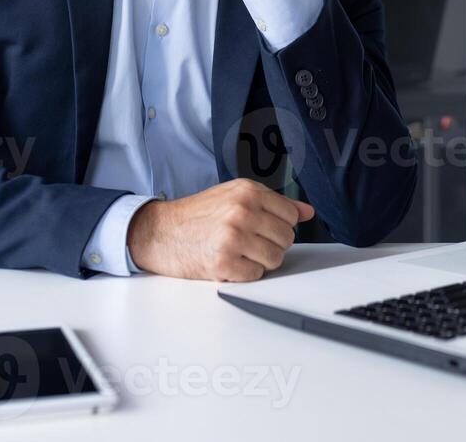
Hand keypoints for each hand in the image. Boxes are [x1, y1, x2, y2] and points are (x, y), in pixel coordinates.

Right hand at [126, 178, 315, 280]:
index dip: (280, 226)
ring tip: (239, 253)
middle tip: (248, 243)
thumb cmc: (197, 216)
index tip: (263, 229)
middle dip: (271, 245)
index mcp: (247, 191)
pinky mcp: (223, 262)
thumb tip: (306, 211)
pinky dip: (245, 274)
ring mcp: (233, 237)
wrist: (159, 232)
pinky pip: (256, 275)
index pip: (291, 215)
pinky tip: (229, 263)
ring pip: (275, 258)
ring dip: (260, 261)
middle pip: (286, 238)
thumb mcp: (234, 196)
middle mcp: (242, 211)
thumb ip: (273, 203)